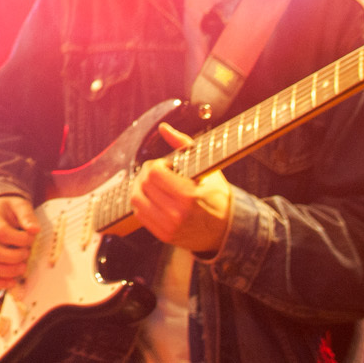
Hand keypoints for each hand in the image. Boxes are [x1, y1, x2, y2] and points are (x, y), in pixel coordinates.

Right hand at [0, 194, 39, 289]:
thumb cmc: (10, 209)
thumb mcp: (20, 205)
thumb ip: (27, 216)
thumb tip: (34, 230)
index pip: (2, 232)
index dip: (20, 239)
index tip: (31, 238)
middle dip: (14, 257)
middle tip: (27, 253)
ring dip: (7, 271)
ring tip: (22, 268)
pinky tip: (12, 281)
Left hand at [130, 122, 234, 253]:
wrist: (227, 229)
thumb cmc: (216, 194)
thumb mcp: (207, 168)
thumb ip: (184, 145)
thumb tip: (163, 127)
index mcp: (189, 196)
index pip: (154, 173)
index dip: (157, 164)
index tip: (167, 165)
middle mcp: (177, 214)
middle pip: (144, 184)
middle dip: (148, 173)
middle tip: (159, 173)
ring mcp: (169, 227)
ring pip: (136, 199)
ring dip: (140, 187)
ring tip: (154, 184)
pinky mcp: (164, 235)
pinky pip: (139, 214)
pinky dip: (142, 202)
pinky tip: (153, 197)